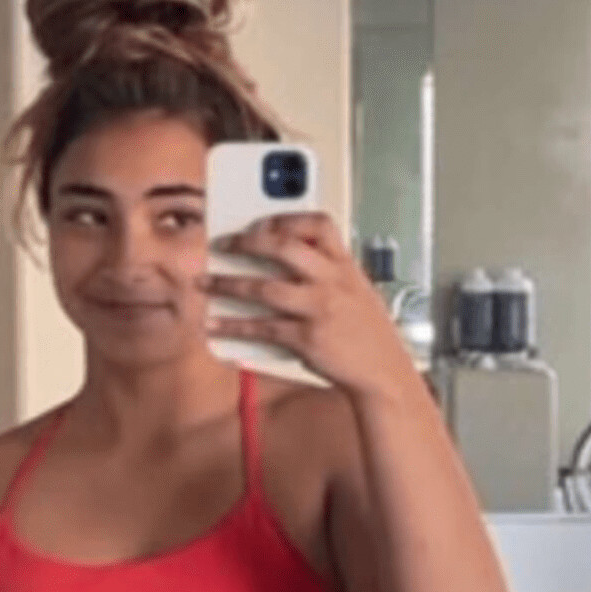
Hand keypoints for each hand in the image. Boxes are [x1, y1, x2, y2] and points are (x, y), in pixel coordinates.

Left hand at [201, 211, 417, 400]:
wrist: (384, 373)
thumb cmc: (370, 336)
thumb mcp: (359, 292)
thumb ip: (330, 274)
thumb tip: (289, 264)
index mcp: (346, 267)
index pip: (320, 225)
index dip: (287, 218)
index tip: (261, 222)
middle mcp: (331, 282)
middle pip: (284, 248)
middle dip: (247, 242)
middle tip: (224, 244)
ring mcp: (318, 309)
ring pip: (264, 288)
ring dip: (228, 284)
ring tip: (206, 283)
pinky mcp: (306, 339)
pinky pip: (263, 328)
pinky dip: (235, 326)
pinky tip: (217, 324)